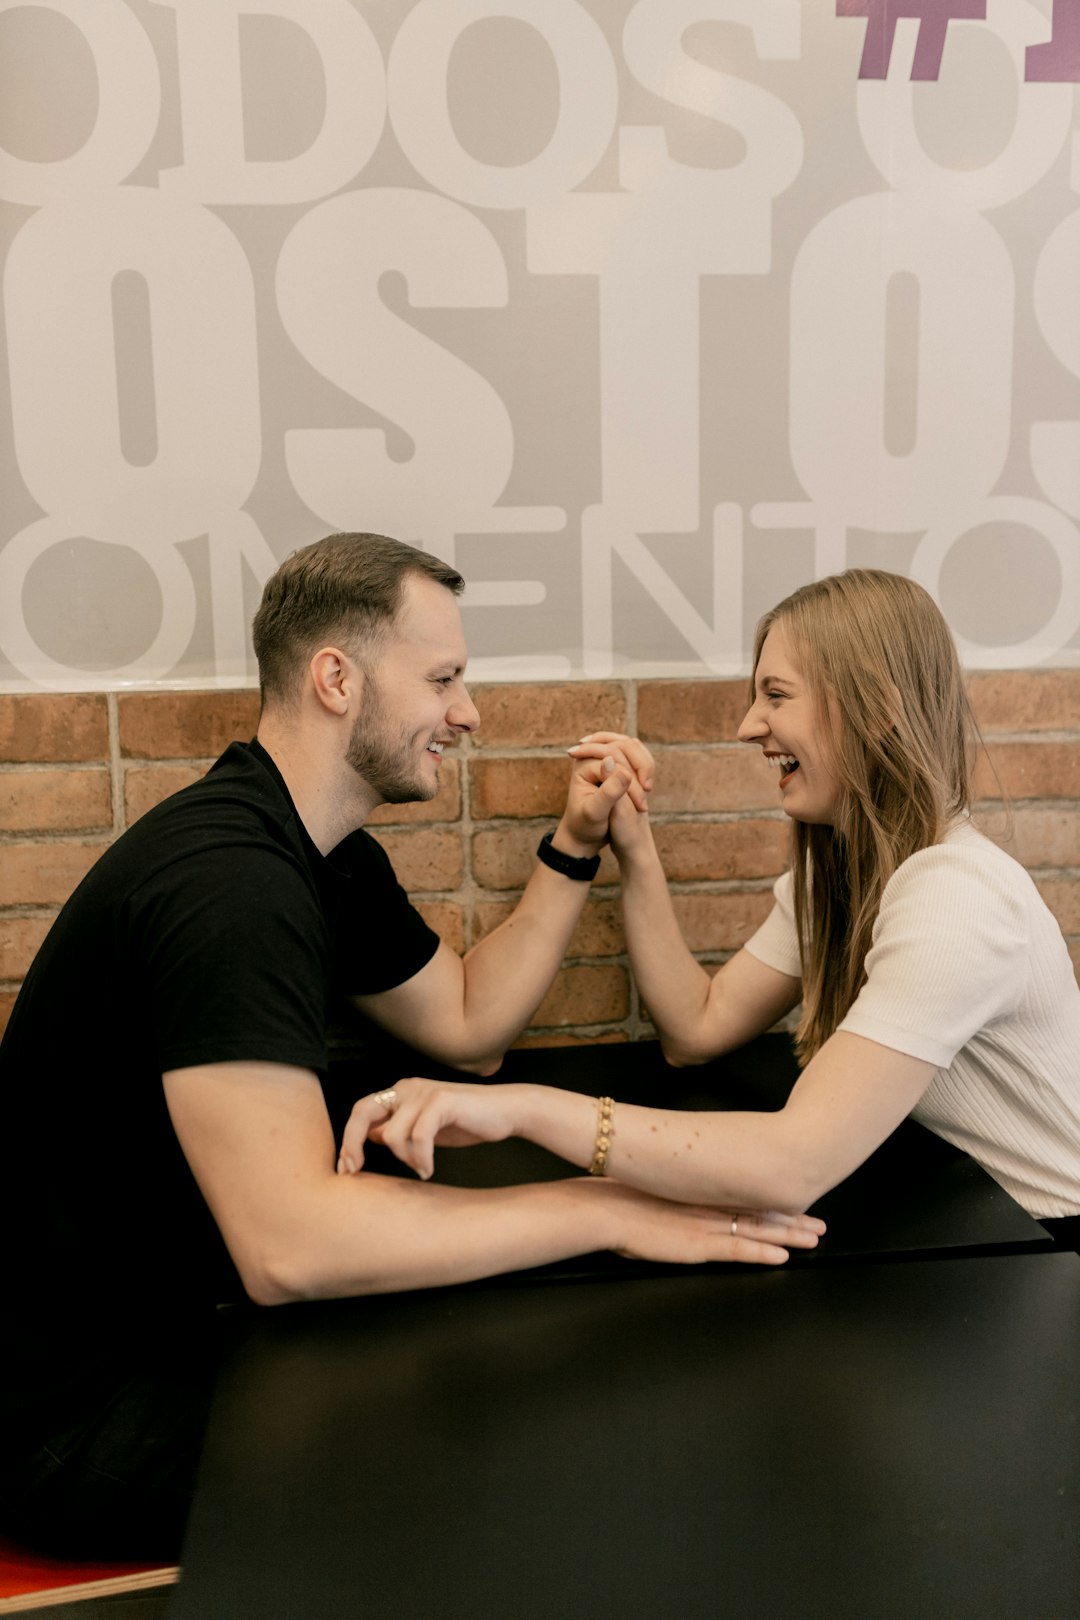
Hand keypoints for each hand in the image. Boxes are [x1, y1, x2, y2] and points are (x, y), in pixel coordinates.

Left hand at [337, 1076, 521, 1179]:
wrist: (505, 1112)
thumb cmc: (466, 1121)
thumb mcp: (424, 1128)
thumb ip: (398, 1129)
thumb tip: (370, 1137)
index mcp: (401, 1092)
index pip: (361, 1111)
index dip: (348, 1139)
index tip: (346, 1168)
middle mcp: (407, 1087)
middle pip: (363, 1112)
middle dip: (353, 1144)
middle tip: (355, 1171)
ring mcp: (424, 1092)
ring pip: (392, 1135)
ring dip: (405, 1159)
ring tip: (422, 1167)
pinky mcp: (441, 1101)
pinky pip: (418, 1137)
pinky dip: (421, 1158)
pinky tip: (429, 1169)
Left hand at [559, 733, 654, 851]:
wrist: (584, 833)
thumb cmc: (586, 825)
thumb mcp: (595, 813)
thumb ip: (608, 791)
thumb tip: (622, 768)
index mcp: (583, 765)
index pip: (615, 759)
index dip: (631, 780)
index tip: (641, 805)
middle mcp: (592, 756)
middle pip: (625, 745)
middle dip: (640, 768)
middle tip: (647, 792)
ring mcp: (604, 758)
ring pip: (632, 747)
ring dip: (644, 765)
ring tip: (647, 789)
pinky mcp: (614, 763)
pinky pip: (635, 754)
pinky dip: (644, 766)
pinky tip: (646, 784)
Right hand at [594, 1180, 824, 1266]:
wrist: (603, 1209)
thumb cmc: (622, 1198)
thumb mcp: (657, 1187)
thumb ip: (679, 1193)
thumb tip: (689, 1194)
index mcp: (702, 1190)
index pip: (747, 1195)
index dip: (776, 1200)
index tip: (799, 1201)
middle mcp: (710, 1204)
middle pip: (761, 1211)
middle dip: (793, 1219)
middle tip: (821, 1223)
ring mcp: (706, 1224)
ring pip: (757, 1229)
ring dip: (788, 1235)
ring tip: (815, 1238)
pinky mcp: (698, 1245)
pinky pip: (738, 1251)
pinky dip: (762, 1254)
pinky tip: (783, 1256)